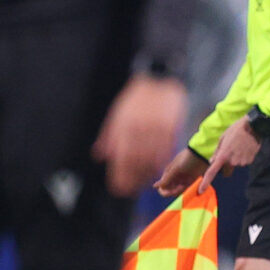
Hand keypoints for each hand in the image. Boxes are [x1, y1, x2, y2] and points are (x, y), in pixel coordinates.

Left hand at [93, 74, 187, 196]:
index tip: (119, 189)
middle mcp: (137, 129)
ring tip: (142, 185)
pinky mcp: (169, 126)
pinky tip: (156, 171)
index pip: (119, 157)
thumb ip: (108, 137)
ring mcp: (154, 128)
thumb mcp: (117, 115)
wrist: (158, 78)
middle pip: (134, 161)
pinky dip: (160, 162)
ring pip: (150, 157)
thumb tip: (99, 156)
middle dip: (131, 179)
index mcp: (122, 126)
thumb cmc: (136, 98)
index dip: (119, 175)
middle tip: (129, 192)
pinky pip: (164, 149)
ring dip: (145, 174)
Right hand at [154, 149, 207, 196]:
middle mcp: (174, 177)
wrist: (201, 154)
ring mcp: (183, 179)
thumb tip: (154, 186)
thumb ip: (167, 178)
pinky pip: (185, 189)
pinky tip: (185, 187)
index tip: (168, 191)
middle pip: (169, 190)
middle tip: (178, 188)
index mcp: (168, 173)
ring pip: (177, 190)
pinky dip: (184, 190)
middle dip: (171, 192)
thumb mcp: (175, 168)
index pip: (162, 186)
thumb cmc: (186, 159)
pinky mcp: (191, 180)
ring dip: (178, 191)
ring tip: (182, 186)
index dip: (164, 191)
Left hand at [199, 117, 261, 191]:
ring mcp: (241, 162)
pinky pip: (244, 162)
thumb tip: (213, 162)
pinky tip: (246, 148)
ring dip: (236, 159)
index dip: (205, 182)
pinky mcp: (250, 161)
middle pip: (226, 170)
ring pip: (236, 165)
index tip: (200, 191)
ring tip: (240, 147)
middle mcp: (231, 161)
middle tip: (231, 152)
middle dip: (227, 165)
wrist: (254, 127)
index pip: (211, 172)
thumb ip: (217, 152)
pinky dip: (244, 157)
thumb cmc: (236, 130)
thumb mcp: (222, 138)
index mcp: (222, 155)